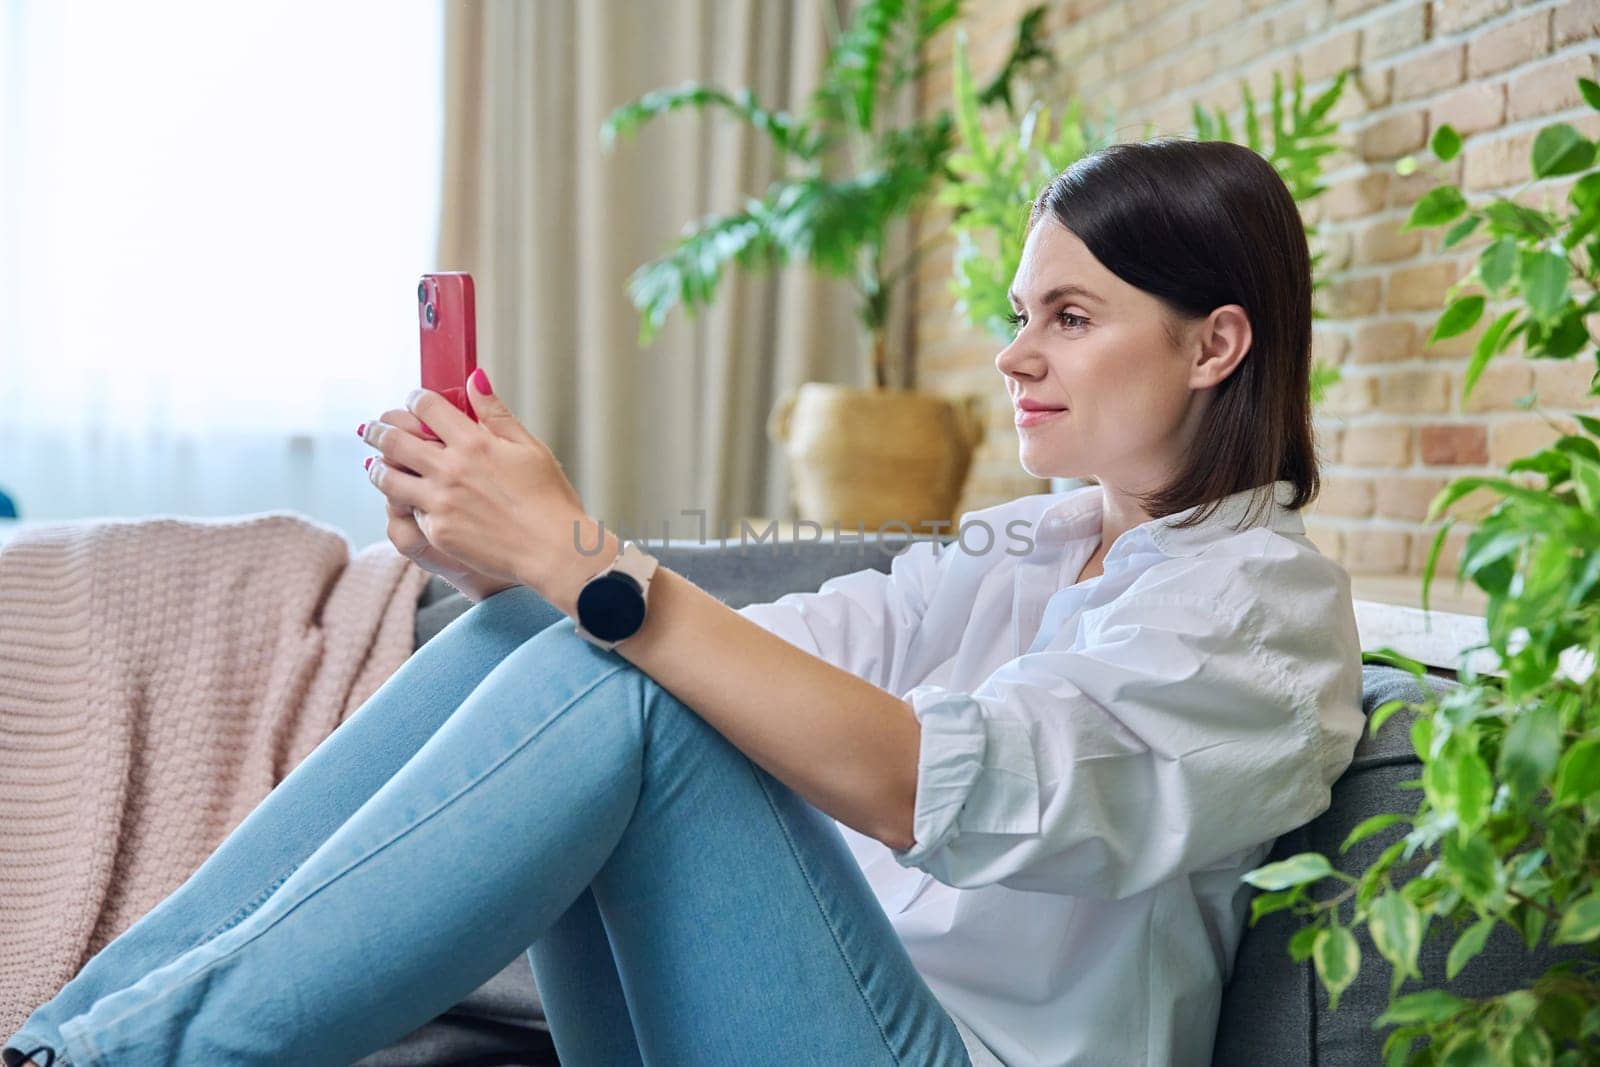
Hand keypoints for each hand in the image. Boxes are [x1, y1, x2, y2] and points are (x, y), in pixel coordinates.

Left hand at [361, 368, 595, 603]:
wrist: (553, 551)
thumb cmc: (549, 499)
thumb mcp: (529, 447)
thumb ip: (496, 413)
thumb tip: (475, 379)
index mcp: (474, 443)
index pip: (426, 407)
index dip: (414, 399)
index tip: (412, 402)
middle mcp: (450, 469)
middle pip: (394, 440)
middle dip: (378, 430)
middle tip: (372, 429)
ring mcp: (440, 503)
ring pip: (388, 478)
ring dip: (378, 467)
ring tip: (376, 465)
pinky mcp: (437, 532)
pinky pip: (409, 512)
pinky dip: (405, 504)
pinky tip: (406, 501)